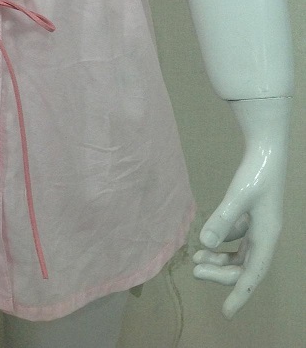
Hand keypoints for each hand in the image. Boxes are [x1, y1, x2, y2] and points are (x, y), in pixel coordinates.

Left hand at [192, 138, 285, 317]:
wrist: (266, 150)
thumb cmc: (255, 172)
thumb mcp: (237, 196)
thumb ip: (222, 220)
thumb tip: (206, 245)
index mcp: (267, 236)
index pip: (252, 275)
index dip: (239, 294)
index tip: (226, 312)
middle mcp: (265, 235)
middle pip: (243, 266)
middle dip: (220, 272)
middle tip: (194, 270)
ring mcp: (259, 225)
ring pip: (240, 254)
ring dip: (220, 259)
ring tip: (196, 258)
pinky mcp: (252, 214)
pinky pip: (238, 238)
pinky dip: (223, 242)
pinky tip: (207, 239)